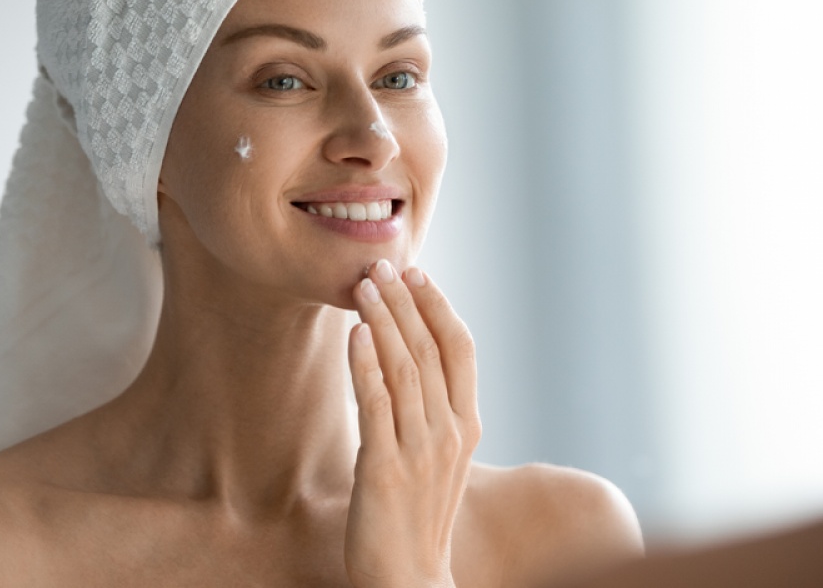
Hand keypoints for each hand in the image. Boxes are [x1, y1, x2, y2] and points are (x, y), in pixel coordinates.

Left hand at [344, 259, 480, 587]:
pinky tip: (355, 334)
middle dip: (404, 302)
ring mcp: (420, 449)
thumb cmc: (418, 514)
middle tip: (380, 266)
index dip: (438, 306)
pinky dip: (366, 365)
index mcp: (467, 424)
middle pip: (429, 348)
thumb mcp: (439, 456)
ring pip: (404, 368)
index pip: (460, 349)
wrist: (409, 580)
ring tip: (362, 286)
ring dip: (383, 321)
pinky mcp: (387, 468)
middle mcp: (450, 431)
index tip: (416, 274)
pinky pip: (377, 404)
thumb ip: (433, 409)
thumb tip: (410, 358)